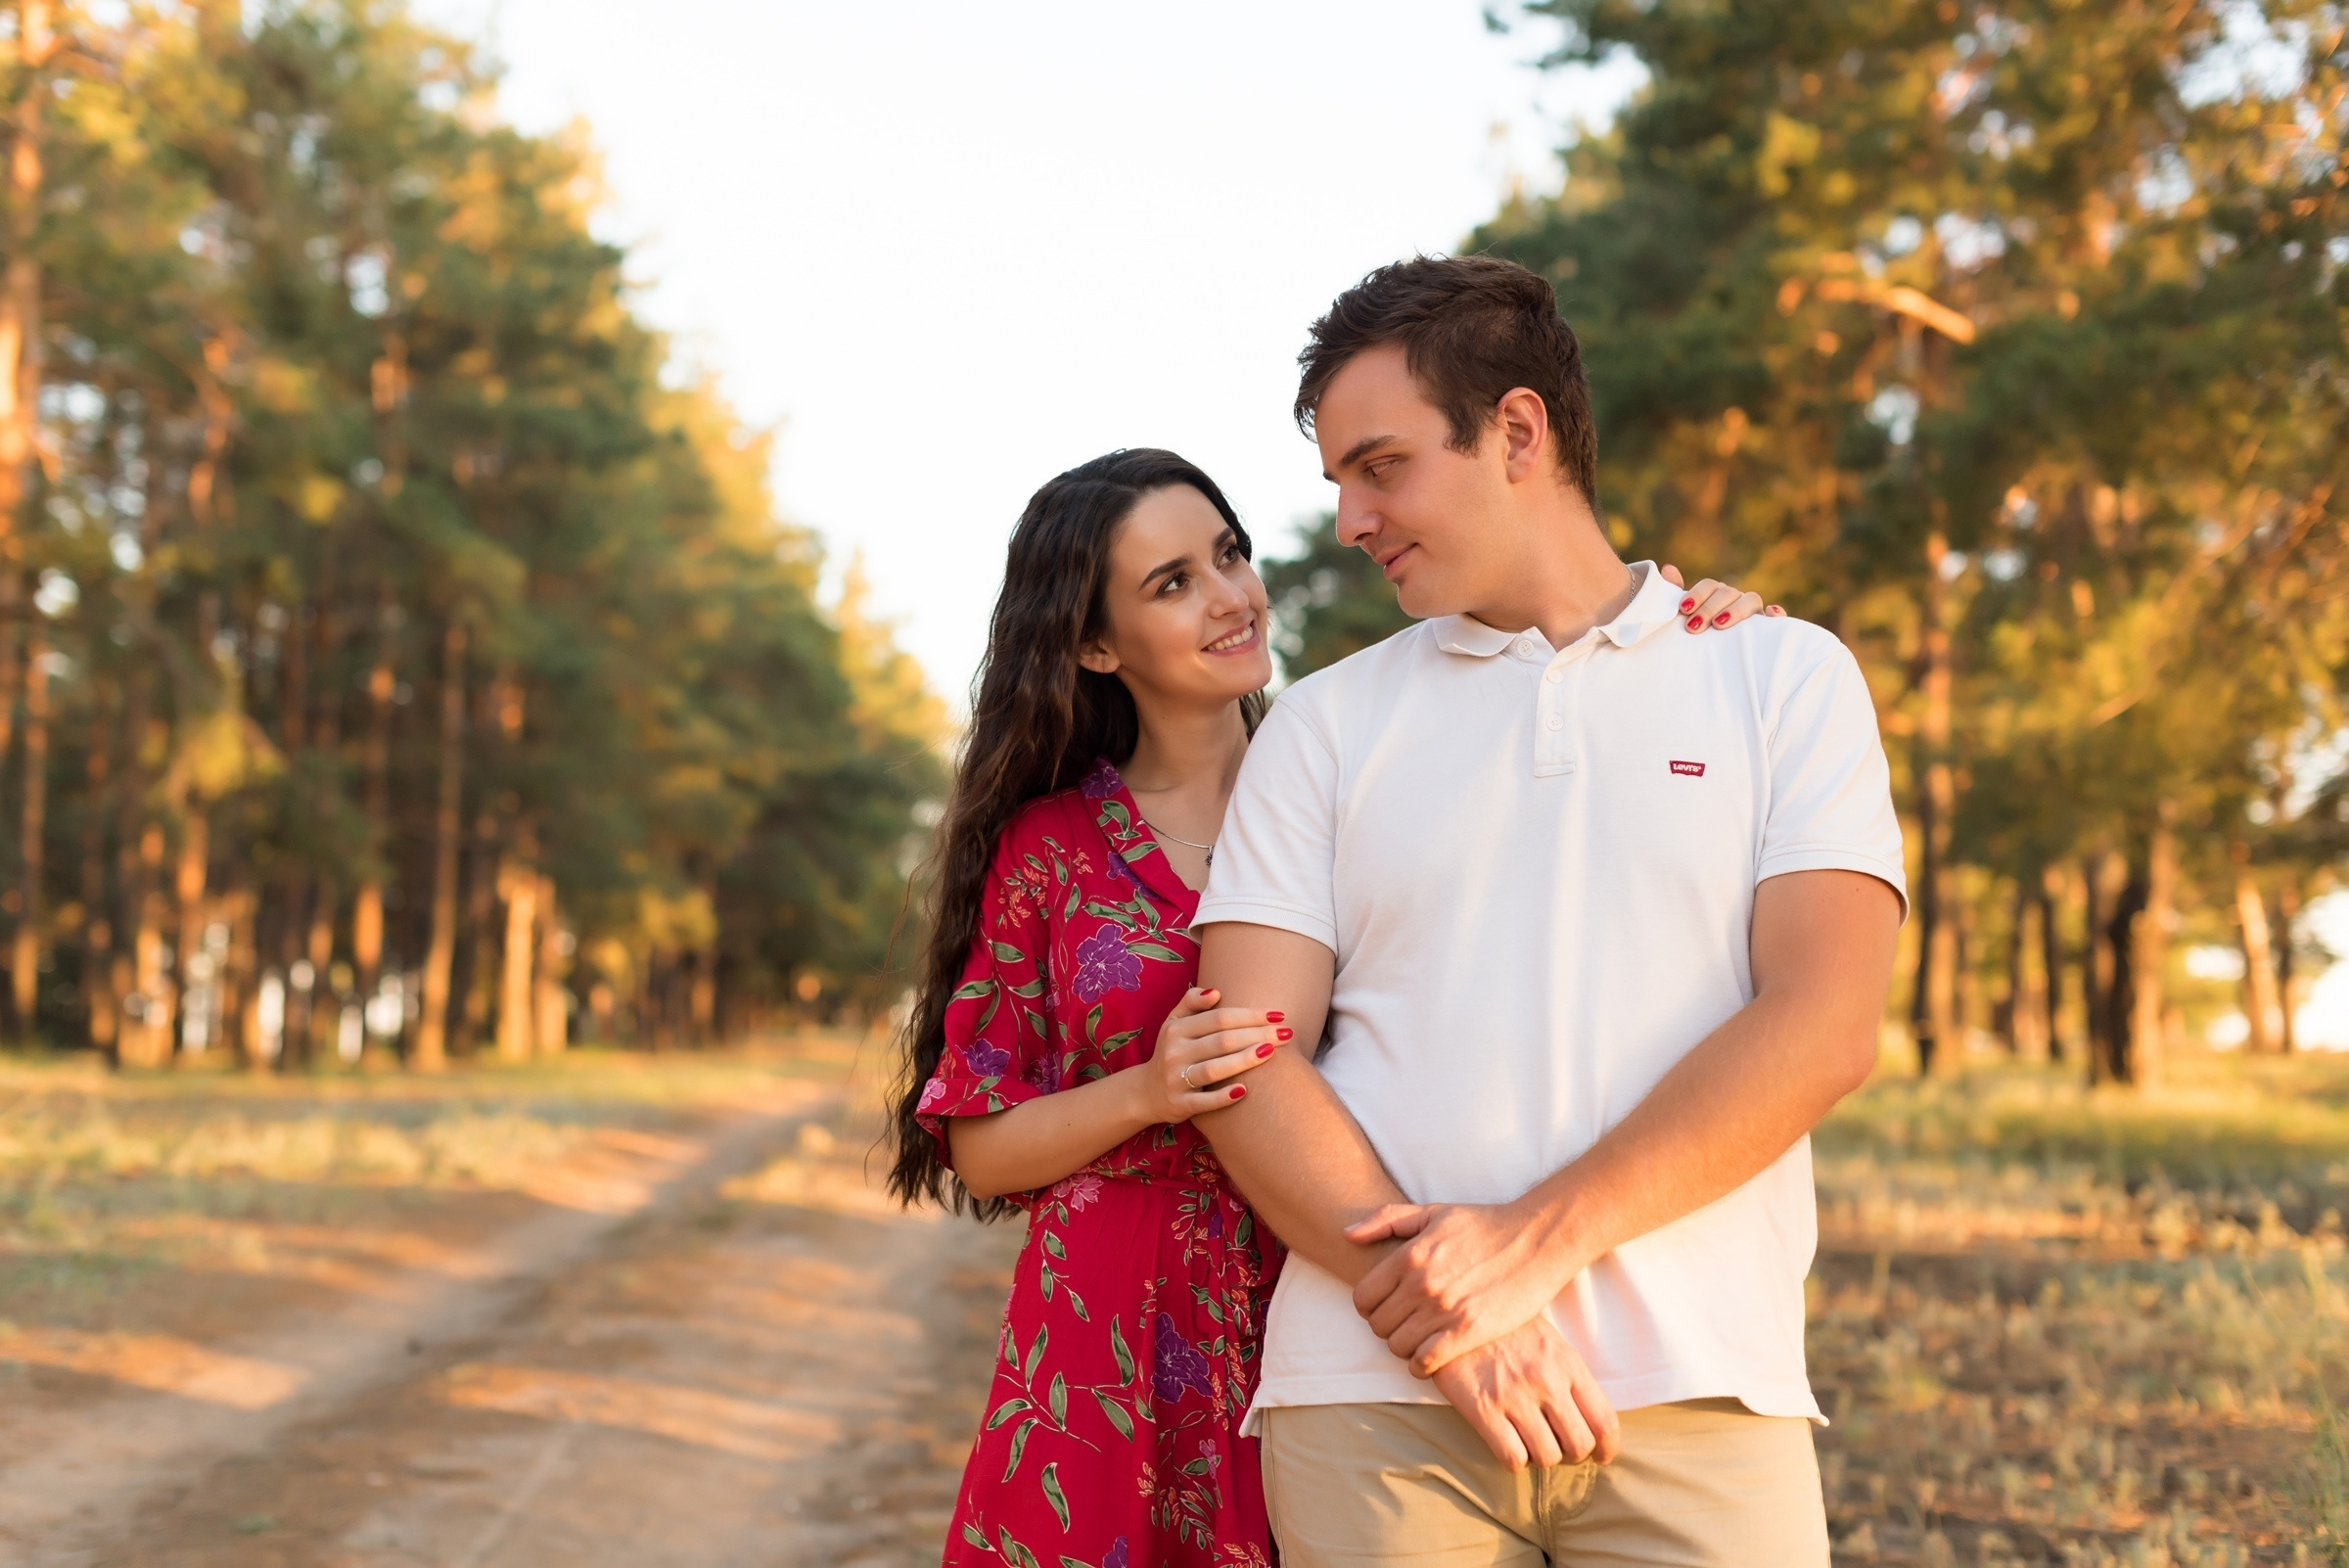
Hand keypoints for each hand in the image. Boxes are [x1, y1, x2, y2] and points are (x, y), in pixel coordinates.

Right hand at [1128, 987, 1287, 1124]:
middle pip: (1222, 1041)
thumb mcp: (1173, 1023)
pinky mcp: (1180, 1104)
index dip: (1250, 1015)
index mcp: (1177, 1029)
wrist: (1146, 1092)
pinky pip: (1204, 1101)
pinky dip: (1223, 1097)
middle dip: (1257, 1035)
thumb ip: (1191, 1003)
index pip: (1219, 1018)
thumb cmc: (1171, 1052)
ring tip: (1271, 1053)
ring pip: (1215, 1069)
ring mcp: (1176, 1079)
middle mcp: (1175, 1052)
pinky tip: (1245, 1091)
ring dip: (1244, 1060)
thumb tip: (1216, 991)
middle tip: (1287, 1033)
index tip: (1278, 1014)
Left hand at [1345, 1200, 1577, 1376]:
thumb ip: (1385, 1219)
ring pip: (1397, 1346)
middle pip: (1378, 1325)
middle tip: (1403, 1324)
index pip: (1362, 1298)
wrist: (1535, 1241)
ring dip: (1403, 1346)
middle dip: (1386, 1327)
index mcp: (1409, 1255)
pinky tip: (1430, 1356)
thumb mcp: (1433, 1212)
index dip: (1368, 1307)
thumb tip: (1346, 1235)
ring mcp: (1444, 1309)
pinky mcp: (1467, 1331)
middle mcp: (1421, 1284)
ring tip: (1418, 1338)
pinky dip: (1421, 1364)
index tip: (1384, 1307)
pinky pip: (1424, 1361)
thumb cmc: (1484, 1224)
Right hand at [1429, 1316, 1619, 1470]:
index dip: (1607, 1448)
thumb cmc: (1505, 1329)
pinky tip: (1507, 1444)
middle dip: (1572, 1456)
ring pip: (1547, 1457)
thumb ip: (1570, 1376)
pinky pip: (1513, 1458)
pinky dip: (1515, 1461)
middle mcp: (1546, 1380)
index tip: (1600, 1456)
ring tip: (1530, 1443)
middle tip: (1559, 1447)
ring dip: (1541, 1458)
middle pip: (1579, 1446)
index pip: (1604, 1421)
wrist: (1453, 1311)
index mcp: (1567, 1362)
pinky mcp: (1482, 1408)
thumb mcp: (1548, 1340)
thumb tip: (1589, 1419)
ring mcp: (1514, 1396)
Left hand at [1658, 563, 1781, 631]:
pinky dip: (1778, 615)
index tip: (1682, 609)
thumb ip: (1676, 595)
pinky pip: (1779, 620)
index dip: (1697, 594)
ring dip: (1736, 609)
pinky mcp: (1770, 631)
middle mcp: (1736, 601)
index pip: (1710, 585)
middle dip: (1709, 607)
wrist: (1720, 672)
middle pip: (1727, 592)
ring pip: (1751, 600)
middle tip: (1693, 626)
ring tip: (1719, 624)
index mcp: (1717, 596)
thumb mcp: (1687, 620)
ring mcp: (1755, 615)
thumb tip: (1667, 568)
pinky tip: (1771, 614)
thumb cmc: (1701, 641)